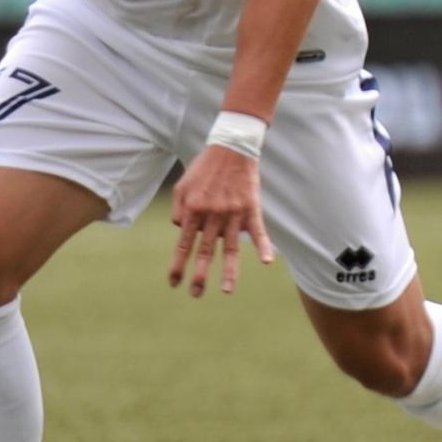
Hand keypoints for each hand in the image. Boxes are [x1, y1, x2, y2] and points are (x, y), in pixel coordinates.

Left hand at [168, 144, 276, 297]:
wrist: (231, 147)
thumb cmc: (204, 167)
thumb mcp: (181, 186)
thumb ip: (177, 210)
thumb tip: (180, 231)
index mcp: (192, 210)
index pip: (183, 244)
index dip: (178, 265)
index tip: (174, 283)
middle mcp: (211, 215)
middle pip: (204, 251)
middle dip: (199, 275)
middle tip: (195, 294)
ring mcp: (232, 213)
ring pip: (230, 248)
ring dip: (228, 271)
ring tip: (226, 290)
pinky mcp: (251, 209)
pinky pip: (258, 231)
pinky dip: (264, 246)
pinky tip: (267, 261)